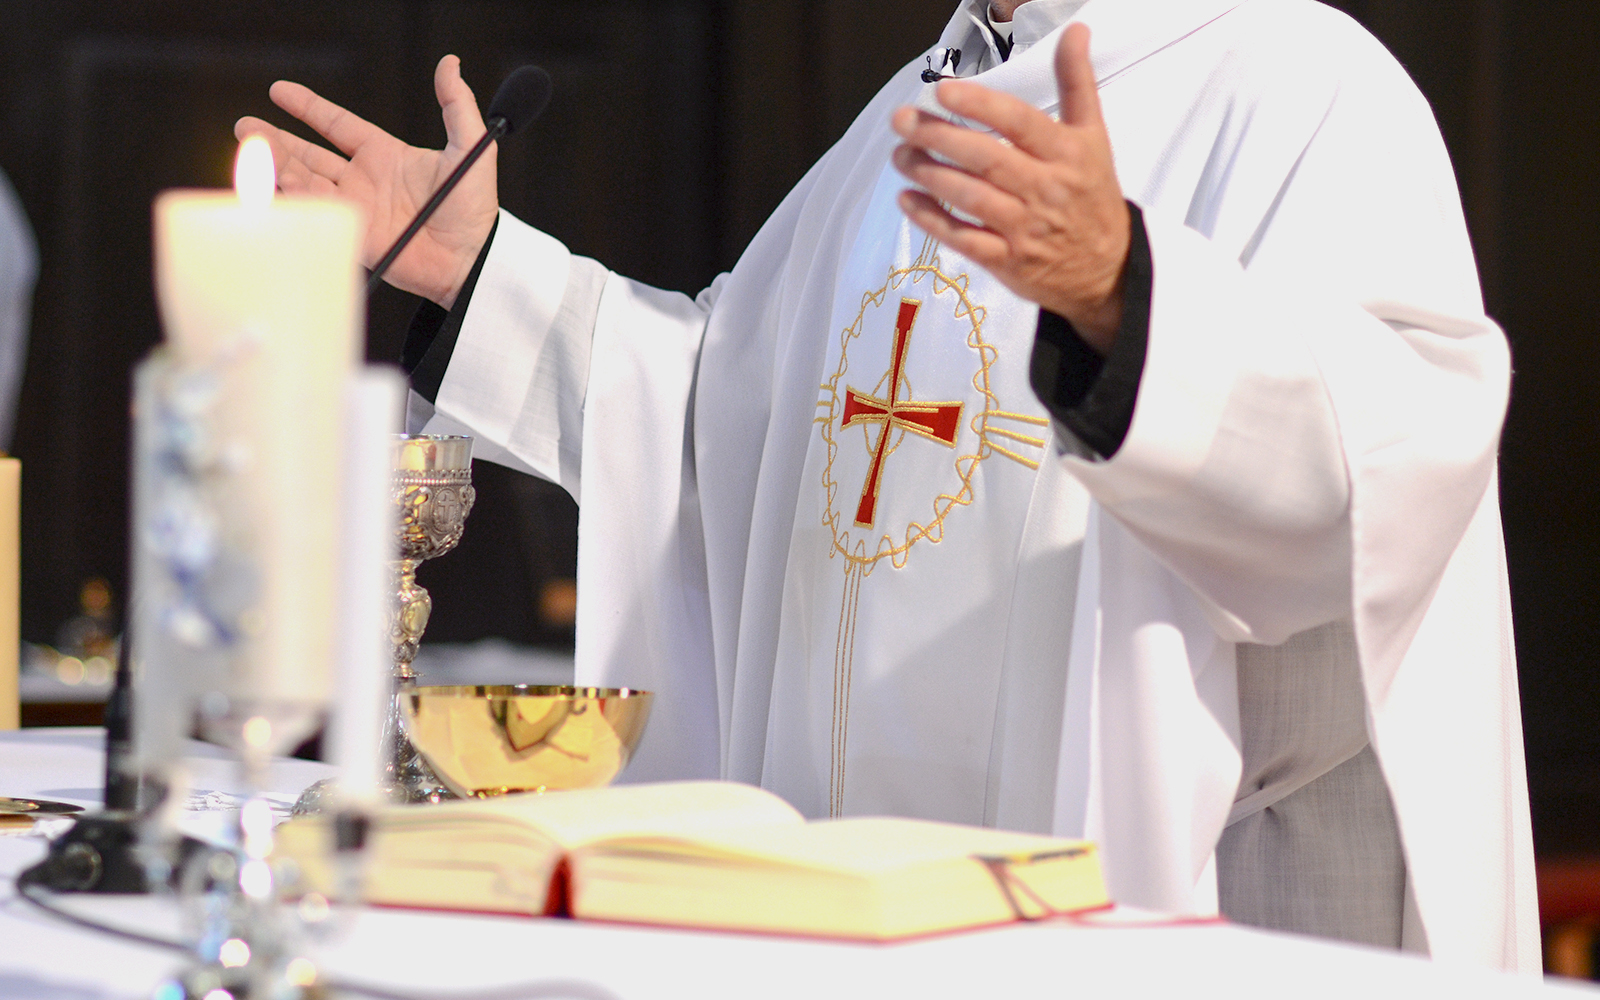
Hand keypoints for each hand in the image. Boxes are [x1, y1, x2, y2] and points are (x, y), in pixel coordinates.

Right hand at [234, 55, 497, 307]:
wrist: (473, 257)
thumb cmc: (476, 207)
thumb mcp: (471, 147)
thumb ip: (457, 104)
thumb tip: (451, 64)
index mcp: (386, 155)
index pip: (337, 125)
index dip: (308, 108)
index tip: (279, 91)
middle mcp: (366, 180)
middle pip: (309, 154)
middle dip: (276, 140)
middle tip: (246, 128)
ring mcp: (357, 208)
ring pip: (305, 181)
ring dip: (277, 165)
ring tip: (251, 149)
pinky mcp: (353, 236)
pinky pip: (314, 214)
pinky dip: (291, 200)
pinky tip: (272, 185)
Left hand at [891, 24, 1129, 352]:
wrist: (1107, 268)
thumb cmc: (1091, 195)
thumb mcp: (1093, 136)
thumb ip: (1077, 82)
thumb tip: (1075, 32)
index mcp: (1066, 153)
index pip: (1019, 123)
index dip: (980, 106)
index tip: (944, 91)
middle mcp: (1044, 189)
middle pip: (985, 159)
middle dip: (939, 137)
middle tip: (903, 121)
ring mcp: (1024, 228)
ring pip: (970, 198)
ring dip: (929, 175)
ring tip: (900, 155)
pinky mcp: (1007, 260)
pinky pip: (962, 239)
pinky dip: (932, 220)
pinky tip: (907, 199)